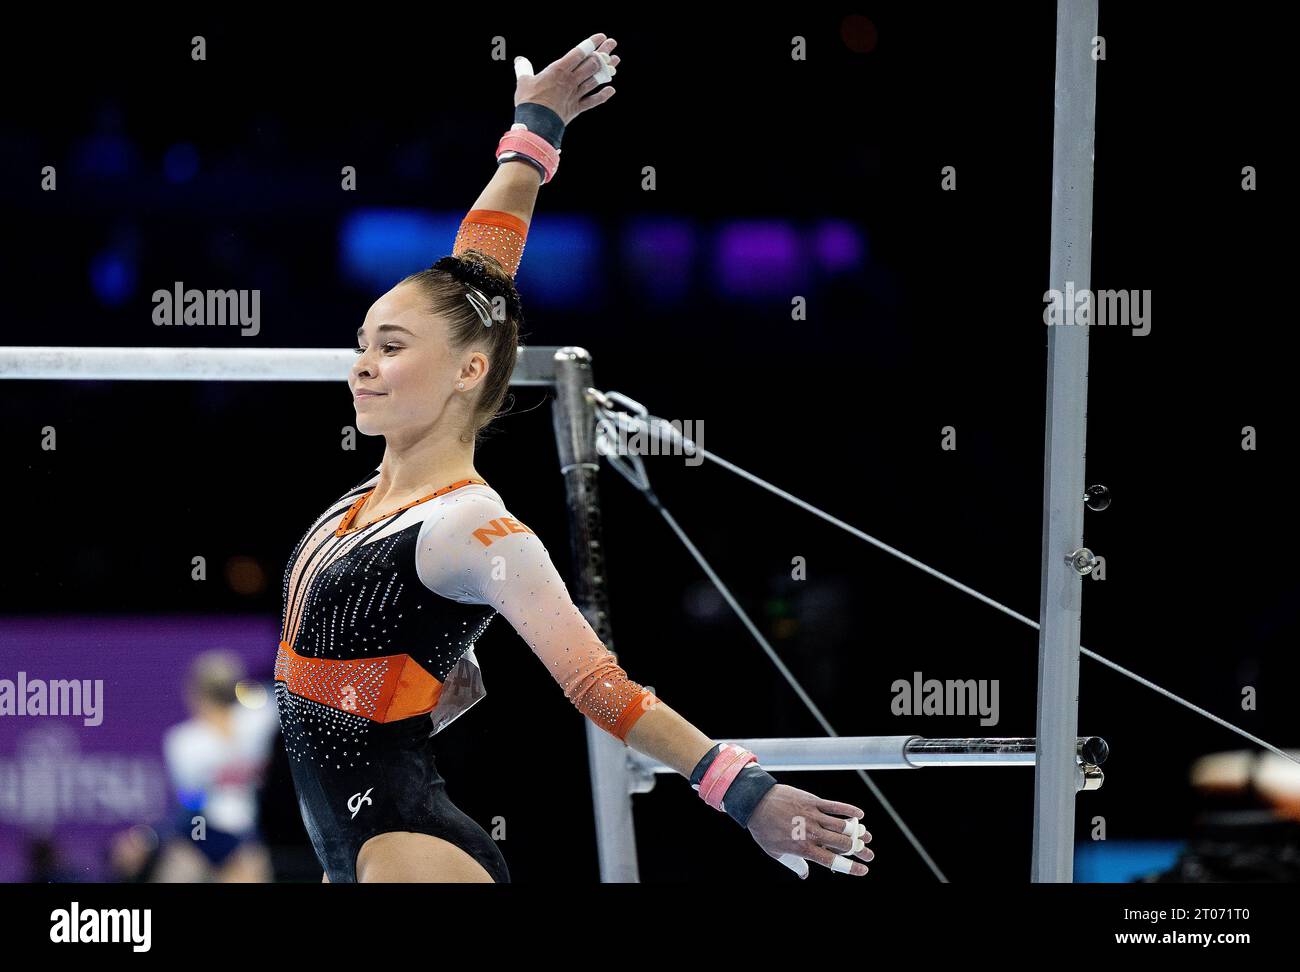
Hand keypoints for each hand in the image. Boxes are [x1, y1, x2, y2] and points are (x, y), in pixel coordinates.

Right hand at [513, 33, 619, 124]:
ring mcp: (576, 94)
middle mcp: (571, 80)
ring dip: (607, 70)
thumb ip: (524, 68)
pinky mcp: (577, 108)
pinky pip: (593, 101)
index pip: (580, 52)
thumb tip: (520, 60)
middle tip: (612, 44)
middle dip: (603, 53)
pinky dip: (603, 96)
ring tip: (615, 61)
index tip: (601, 37)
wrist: (536, 124)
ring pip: (595, 79)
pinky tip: (611, 90)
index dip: (592, 43)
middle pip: (592, 63)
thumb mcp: (524, 81)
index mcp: (559, 69)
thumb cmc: (529, 101)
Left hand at [745, 783, 872, 877]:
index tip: (864, 870)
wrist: (756, 802)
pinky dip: (849, 810)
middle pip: (843, 844)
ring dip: (859, 832)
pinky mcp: (813, 801)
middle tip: (870, 854)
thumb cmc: (764, 829)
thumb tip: (805, 875)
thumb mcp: (776, 852)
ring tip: (868, 836)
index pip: (834, 861)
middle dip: (860, 850)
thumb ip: (794, 864)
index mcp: (804, 849)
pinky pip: (835, 806)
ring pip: (843, 825)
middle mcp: (812, 833)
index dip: (852, 867)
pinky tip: (860, 814)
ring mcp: (813, 816)